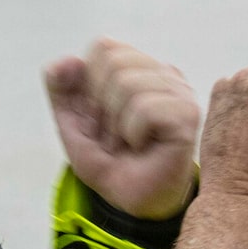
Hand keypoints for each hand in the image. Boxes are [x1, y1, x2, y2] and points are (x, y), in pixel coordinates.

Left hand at [44, 40, 201, 219]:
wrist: (131, 202)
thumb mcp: (73, 124)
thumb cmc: (110, 160)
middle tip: (115, 133)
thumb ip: (61, 89)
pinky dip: (132, 133)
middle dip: (101, 104)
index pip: (104, 46)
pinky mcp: (187, 115)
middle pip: (113, 61)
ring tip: (129, 142)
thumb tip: (68, 60)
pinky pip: (143, 108)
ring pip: (128, 83)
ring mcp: (179, 92)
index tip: (100, 117)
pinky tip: (143, 146)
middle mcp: (164, 73)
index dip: (89, 84)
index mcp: (140, 67)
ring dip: (116, 124)